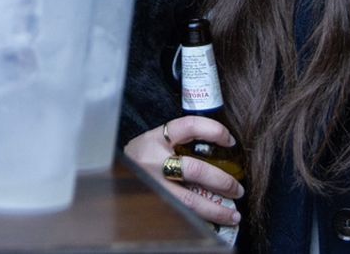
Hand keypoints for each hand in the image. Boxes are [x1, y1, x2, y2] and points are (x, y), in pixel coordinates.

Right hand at [125, 116, 243, 226]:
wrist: (110, 175)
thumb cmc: (140, 157)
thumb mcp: (154, 142)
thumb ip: (178, 142)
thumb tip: (219, 148)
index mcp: (155, 139)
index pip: (189, 126)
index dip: (214, 131)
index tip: (230, 141)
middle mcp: (152, 161)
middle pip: (195, 170)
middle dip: (222, 181)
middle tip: (238, 189)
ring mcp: (152, 186)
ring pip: (189, 201)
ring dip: (216, 209)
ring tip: (234, 214)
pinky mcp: (152, 204)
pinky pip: (180, 215)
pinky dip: (200, 220)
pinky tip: (213, 224)